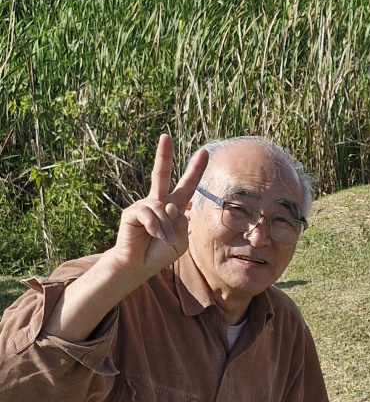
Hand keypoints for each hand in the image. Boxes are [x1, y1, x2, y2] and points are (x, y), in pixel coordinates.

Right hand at [110, 134, 207, 276]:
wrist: (140, 265)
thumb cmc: (161, 252)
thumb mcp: (181, 239)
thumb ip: (181, 223)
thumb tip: (170, 206)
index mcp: (174, 206)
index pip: (187, 185)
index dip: (195, 169)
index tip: (204, 152)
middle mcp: (159, 202)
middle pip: (160, 174)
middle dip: (163, 155)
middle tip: (166, 136)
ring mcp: (144, 206)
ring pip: (162, 208)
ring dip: (167, 228)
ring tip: (165, 240)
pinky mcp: (132, 213)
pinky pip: (149, 215)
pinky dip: (156, 228)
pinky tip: (156, 237)